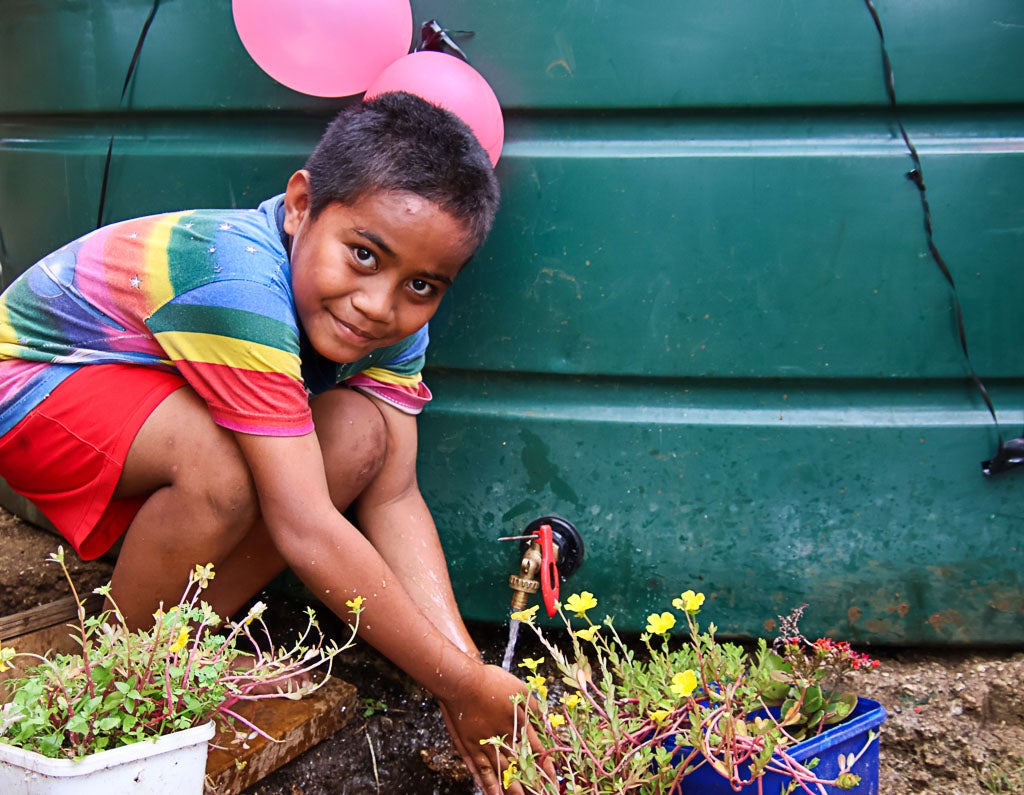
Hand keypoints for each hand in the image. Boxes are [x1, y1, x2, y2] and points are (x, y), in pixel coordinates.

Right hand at [438, 663, 554, 794]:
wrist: (463, 681)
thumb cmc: (490, 681)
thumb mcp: (519, 687)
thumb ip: (533, 705)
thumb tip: (546, 719)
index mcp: (518, 723)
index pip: (536, 749)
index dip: (545, 765)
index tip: (553, 779)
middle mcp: (505, 737)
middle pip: (521, 765)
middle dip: (531, 783)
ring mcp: (487, 744)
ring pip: (503, 772)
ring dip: (512, 789)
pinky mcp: (471, 747)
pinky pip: (482, 770)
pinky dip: (488, 784)